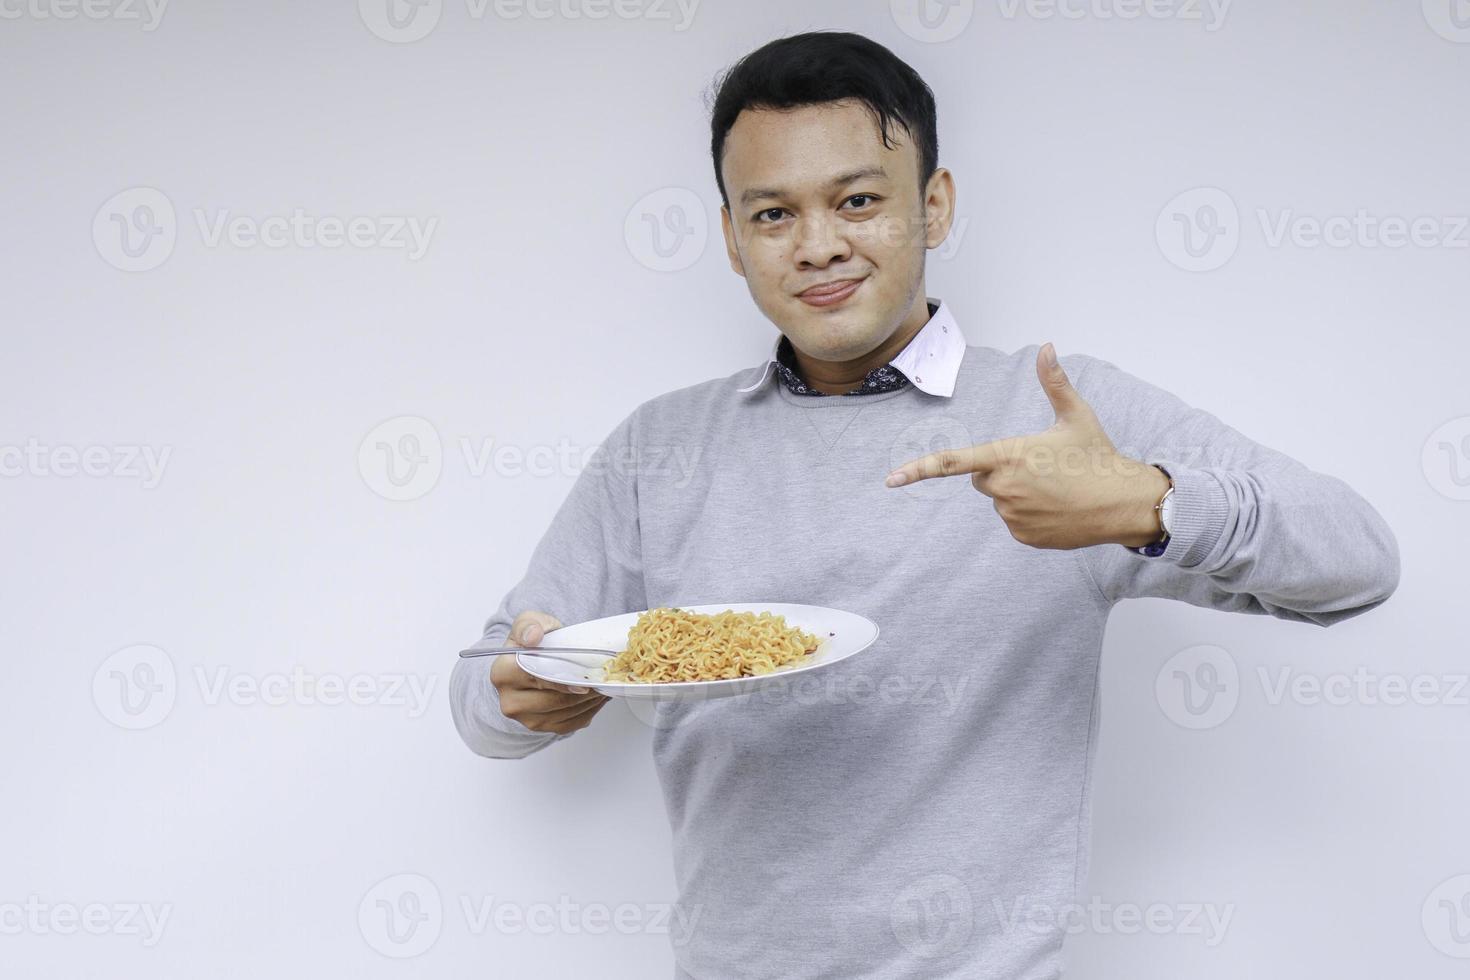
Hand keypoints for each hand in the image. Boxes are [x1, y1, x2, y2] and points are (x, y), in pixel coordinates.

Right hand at [491, 610, 610, 733]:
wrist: (533, 660)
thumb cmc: (534, 641)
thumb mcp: (530, 622)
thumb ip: (529, 625)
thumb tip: (533, 637)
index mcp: (503, 674)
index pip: (538, 679)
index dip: (563, 681)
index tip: (584, 680)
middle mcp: (510, 701)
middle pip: (556, 700)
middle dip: (584, 690)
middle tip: (603, 679)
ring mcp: (526, 719)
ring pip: (567, 712)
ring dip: (590, 700)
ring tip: (602, 685)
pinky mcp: (543, 728)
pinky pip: (572, 723)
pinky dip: (589, 710)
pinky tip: (596, 696)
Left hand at [883, 343, 1170, 549]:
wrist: (1124, 502)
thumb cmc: (1097, 455)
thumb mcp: (1075, 416)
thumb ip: (1054, 382)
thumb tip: (1047, 346)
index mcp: (1009, 455)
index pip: (955, 461)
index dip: (920, 468)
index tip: (892, 479)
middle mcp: (1004, 488)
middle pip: (981, 477)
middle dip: (1001, 470)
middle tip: (1039, 466)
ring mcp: (1012, 515)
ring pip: (1000, 500)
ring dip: (1018, 493)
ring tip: (1054, 487)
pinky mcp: (1022, 535)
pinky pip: (1014, 521)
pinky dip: (1029, 515)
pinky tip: (1057, 508)